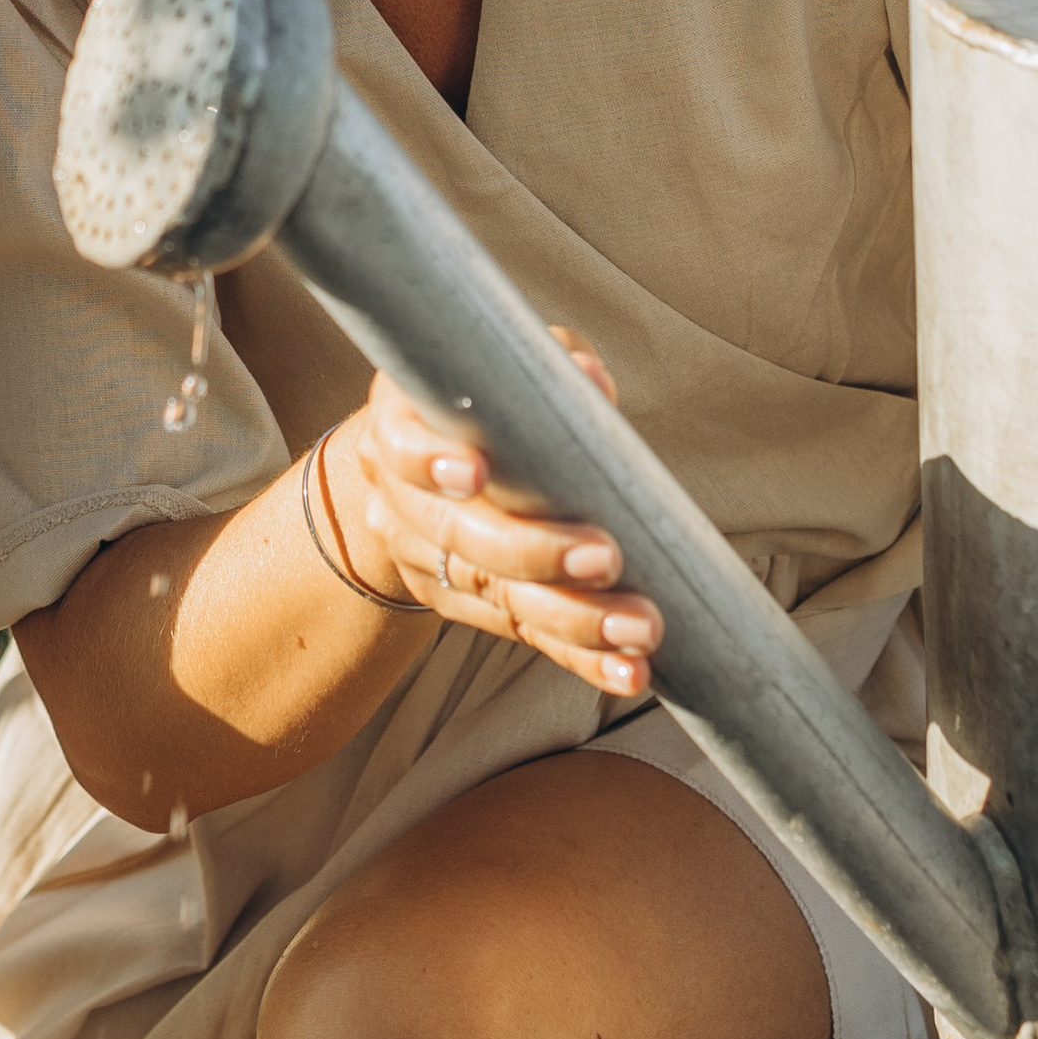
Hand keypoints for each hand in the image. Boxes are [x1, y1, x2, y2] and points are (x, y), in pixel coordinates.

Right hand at [319, 366, 663, 700]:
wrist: (424, 462)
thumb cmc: (484, 399)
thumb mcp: (507, 366)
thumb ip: (548, 365)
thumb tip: (588, 381)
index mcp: (400, 425)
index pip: (402, 447)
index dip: (432, 461)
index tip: (476, 473)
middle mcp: (400, 500)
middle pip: (459, 536)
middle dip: (534, 552)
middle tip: (604, 558)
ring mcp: (425, 562)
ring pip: (494, 595)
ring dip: (571, 620)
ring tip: (637, 630)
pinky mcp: (462, 606)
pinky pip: (522, 634)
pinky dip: (579, 656)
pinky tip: (626, 672)